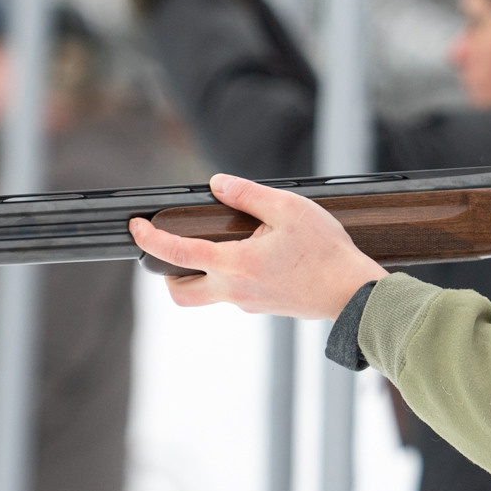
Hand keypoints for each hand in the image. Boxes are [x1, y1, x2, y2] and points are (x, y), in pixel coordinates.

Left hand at [128, 174, 388, 320]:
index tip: (136, 226)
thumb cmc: (326, 253)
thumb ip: (248, 194)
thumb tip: (218, 183)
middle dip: (166, 273)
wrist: (353, 294)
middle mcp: (234, 291)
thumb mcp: (289, 209)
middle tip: (171, 248)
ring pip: (209, 295)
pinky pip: (236, 293)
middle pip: (181, 294)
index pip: (176, 254)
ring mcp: (249, 304)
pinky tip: (256, 254)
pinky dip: (232, 275)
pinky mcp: (265, 307)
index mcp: (234, 265)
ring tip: (222, 243)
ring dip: (202, 272)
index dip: (149, 239)